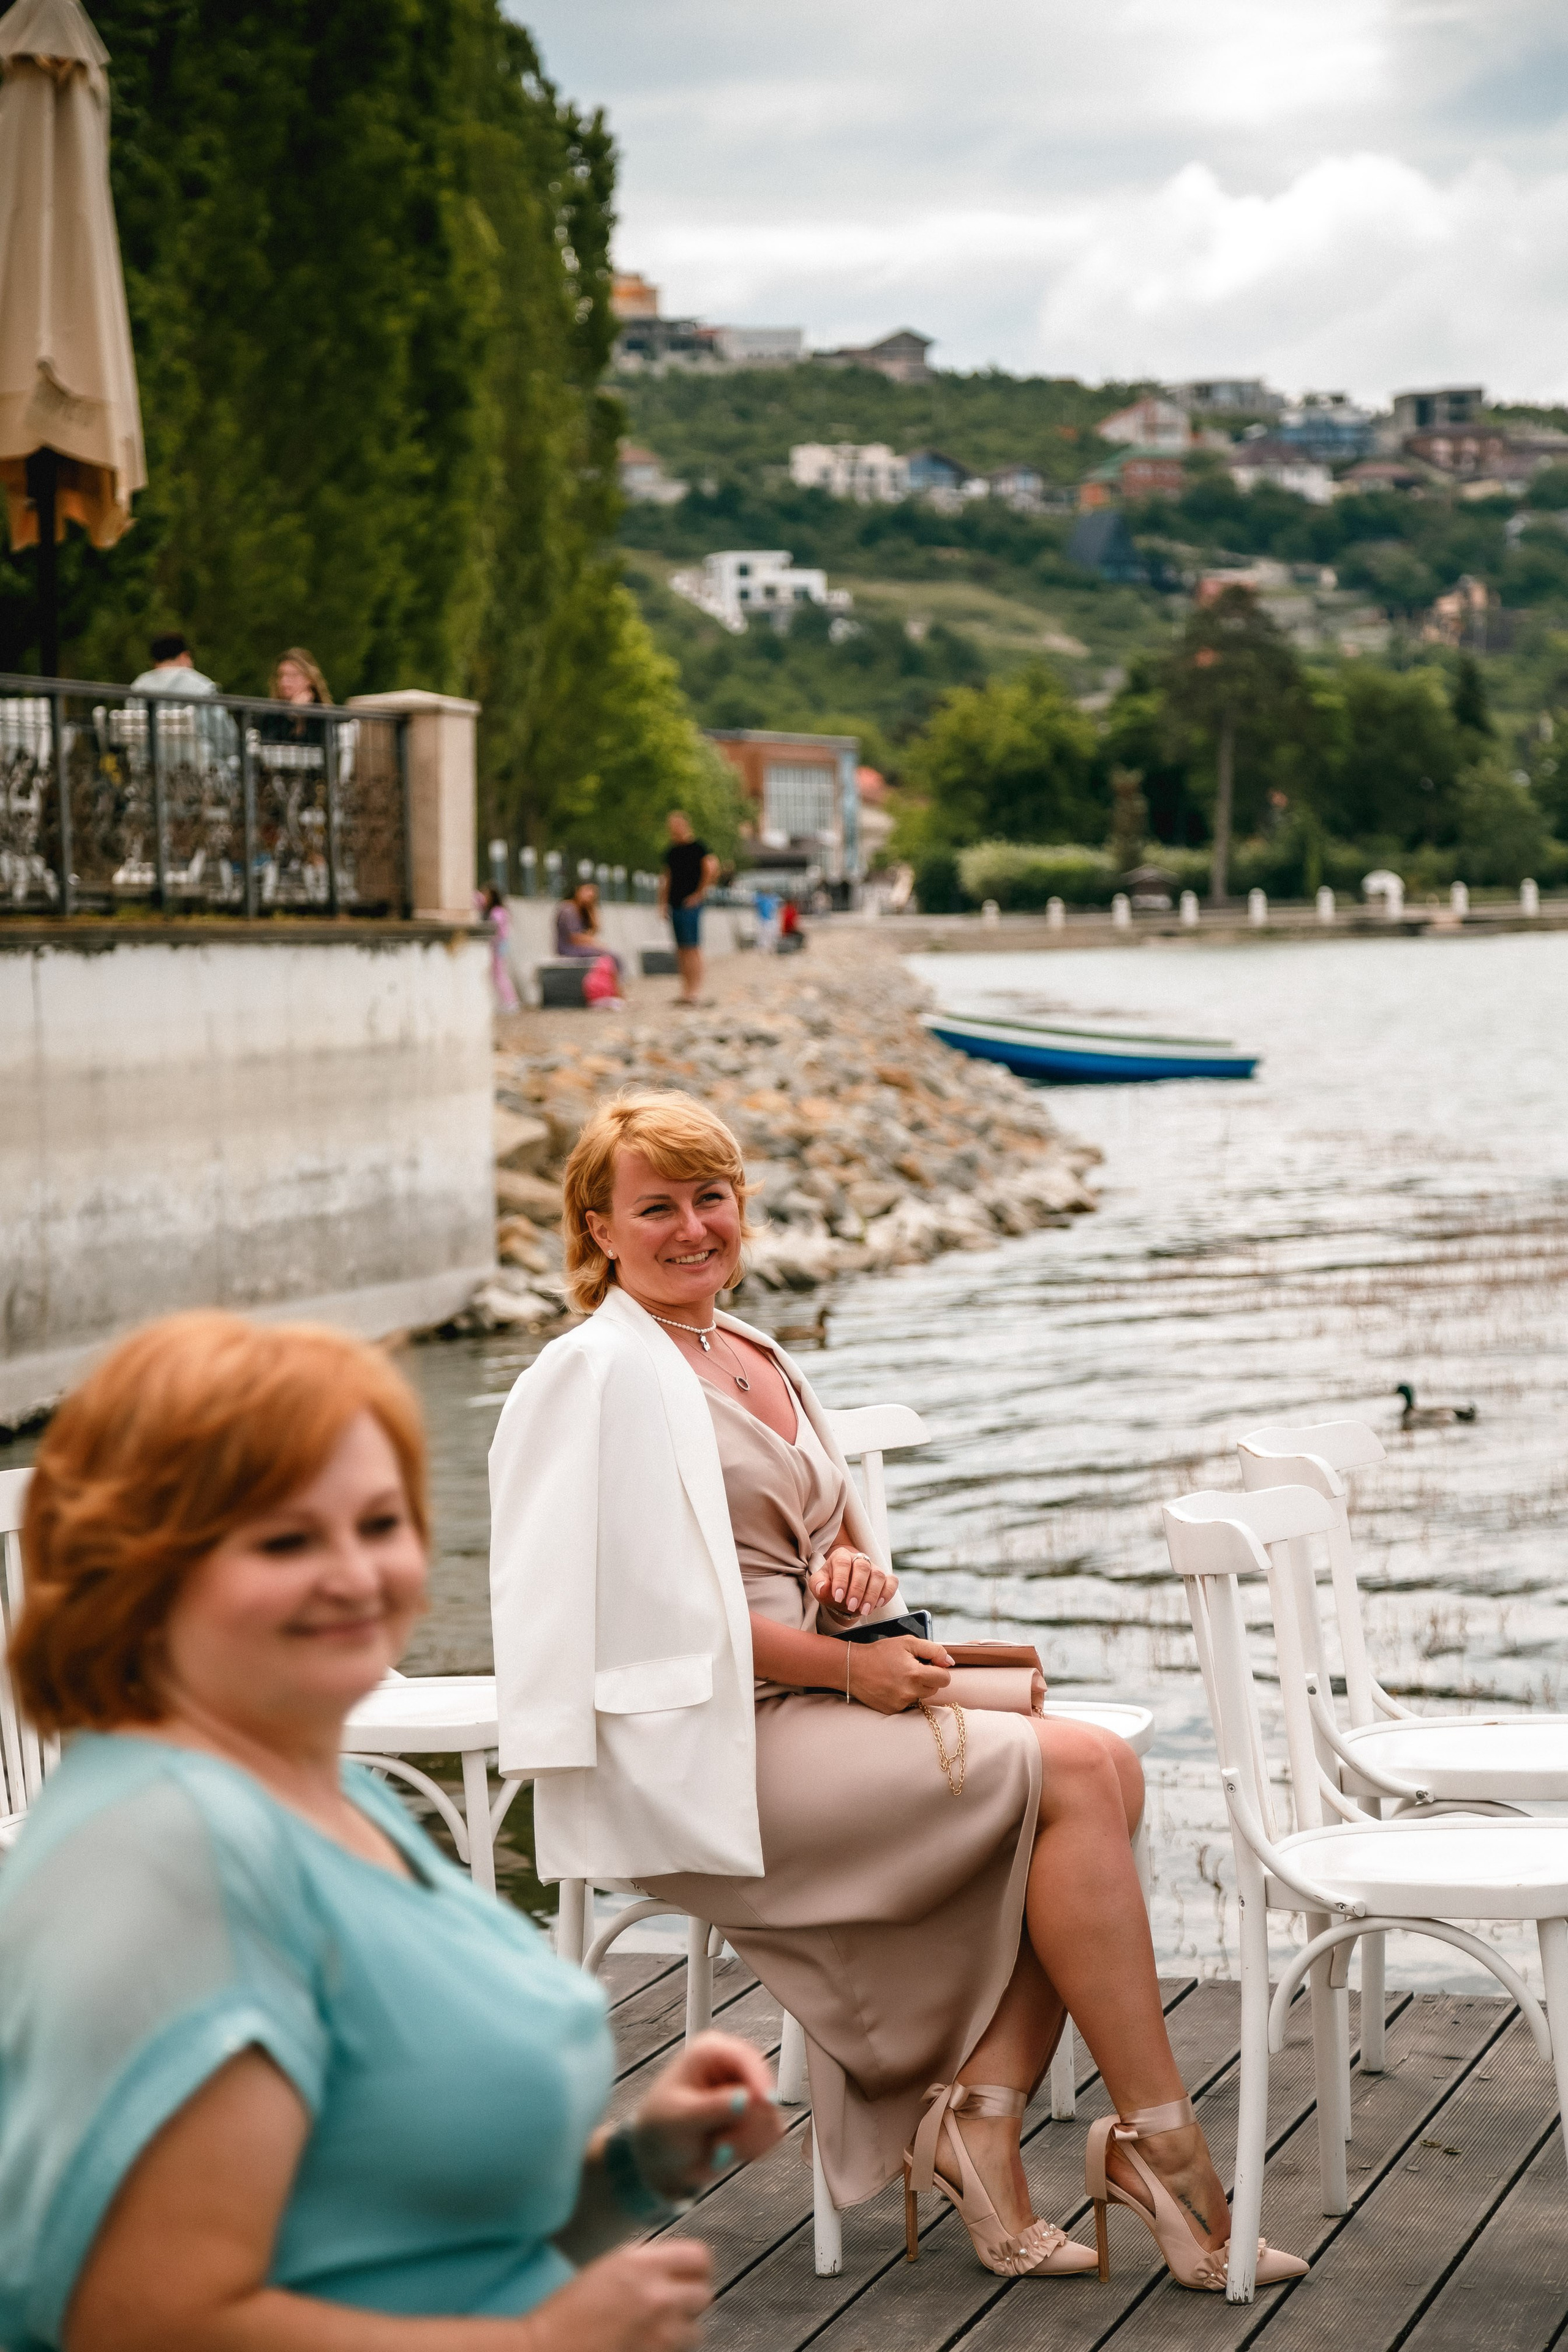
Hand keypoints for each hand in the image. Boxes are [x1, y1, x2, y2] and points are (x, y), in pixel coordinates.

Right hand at [523, 2239, 712, 2351]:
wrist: (548, 2350)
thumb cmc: (569, 2311)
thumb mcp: (609, 2268)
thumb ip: (645, 2264)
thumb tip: (672, 2267)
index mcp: (642, 2265)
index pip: (699, 2257)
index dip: (697, 2267)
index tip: (692, 2274)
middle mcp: (657, 2297)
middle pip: (704, 2294)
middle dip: (691, 2299)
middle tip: (675, 2304)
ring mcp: (660, 2334)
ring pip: (696, 2330)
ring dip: (683, 2329)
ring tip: (659, 2329)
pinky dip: (670, 2349)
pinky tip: (649, 2344)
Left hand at [630, 2030, 783, 2197]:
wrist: (661, 2159)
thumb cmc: (661, 2129)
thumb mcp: (680, 2118)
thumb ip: (713, 2108)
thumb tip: (748, 2098)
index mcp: (711, 2051)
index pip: (745, 2058)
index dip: (759, 2080)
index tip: (767, 2105)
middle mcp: (734, 2066)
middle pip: (764, 2090)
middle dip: (745, 2125)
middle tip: (717, 2147)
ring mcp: (748, 2091)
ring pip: (771, 2115)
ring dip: (747, 2141)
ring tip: (715, 2149)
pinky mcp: (757, 2116)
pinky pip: (773, 2133)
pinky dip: (754, 2149)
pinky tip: (727, 2153)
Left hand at [809, 1545, 898, 1618]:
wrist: (842, 1591)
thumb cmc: (829, 1585)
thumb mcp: (818, 1585)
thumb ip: (818, 1585)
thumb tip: (822, 1587)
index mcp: (841, 1556)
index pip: (842, 1563)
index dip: (841, 1580)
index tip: (838, 1597)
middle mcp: (859, 1559)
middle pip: (863, 1567)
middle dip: (858, 1589)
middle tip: (851, 1606)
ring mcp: (874, 1568)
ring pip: (878, 1575)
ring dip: (872, 1594)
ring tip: (864, 1610)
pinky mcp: (885, 1578)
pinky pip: (892, 1581)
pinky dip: (888, 1592)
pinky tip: (879, 1604)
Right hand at [843, 1635, 952, 1715]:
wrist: (853, 1667)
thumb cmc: (880, 1652)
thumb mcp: (907, 1642)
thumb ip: (933, 1650)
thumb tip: (949, 1662)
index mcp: (915, 1674)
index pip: (945, 1679)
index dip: (939, 1670)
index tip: (928, 1665)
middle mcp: (909, 1692)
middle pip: (934, 1689)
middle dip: (927, 1678)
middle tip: (911, 1668)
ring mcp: (901, 1704)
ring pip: (921, 1697)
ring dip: (916, 1688)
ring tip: (899, 1677)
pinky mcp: (892, 1710)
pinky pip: (908, 1704)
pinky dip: (904, 1695)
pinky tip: (892, 1686)